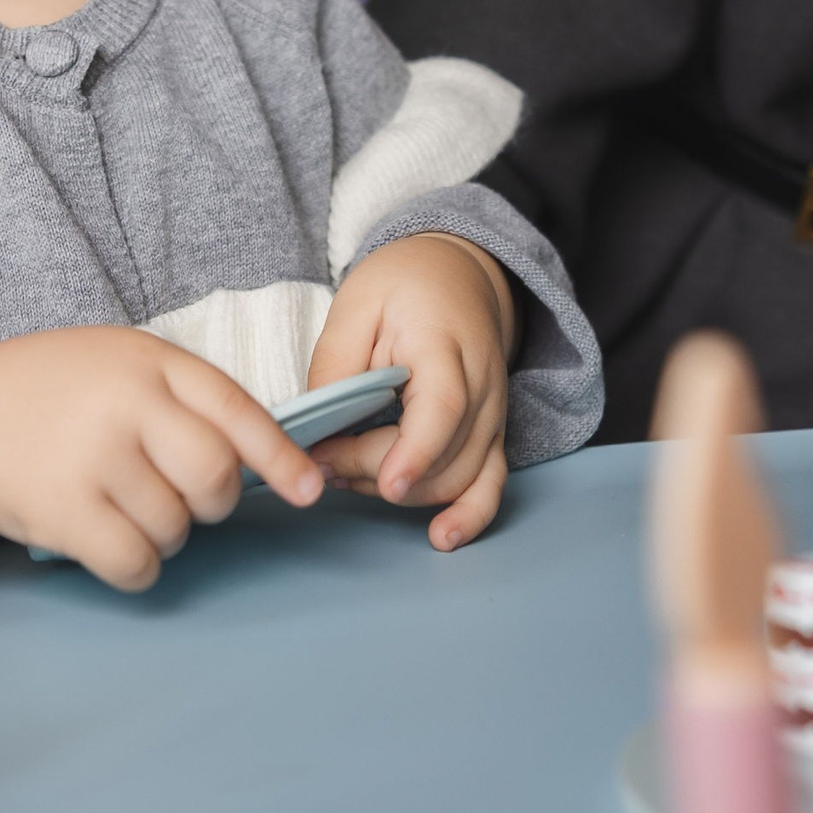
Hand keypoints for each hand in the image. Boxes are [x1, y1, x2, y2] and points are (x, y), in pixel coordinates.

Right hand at [0, 330, 321, 592]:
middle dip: (211, 500)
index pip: (236, 410)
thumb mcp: (120, 361)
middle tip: (181, 494)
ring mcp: (93, 459)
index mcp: (148, 360)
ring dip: (165, 533)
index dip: (281, 457)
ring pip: (177, 528)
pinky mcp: (62, 512)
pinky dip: (137, 566)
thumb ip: (181, 395)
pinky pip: (137, 563)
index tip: (309, 491)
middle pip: (215, 478)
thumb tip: (260, 459)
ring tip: (123, 505)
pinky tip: (111, 541)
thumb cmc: (51, 391)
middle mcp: (125, 405)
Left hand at [306, 232, 516, 550]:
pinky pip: (490, 484)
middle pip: (442, 454)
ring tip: (346, 475)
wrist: (457, 275)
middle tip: (321, 459)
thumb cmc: (402, 286)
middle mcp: (482, 385)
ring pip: (457, 478)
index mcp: (446, 344)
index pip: (445, 406)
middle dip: (375, 471)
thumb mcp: (355, 304)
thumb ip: (337, 365)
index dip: (417, 451)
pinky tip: (443, 538)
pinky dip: (470, 515)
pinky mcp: (492, 434)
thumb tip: (320, 429)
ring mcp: (492, 415)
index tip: (387, 482)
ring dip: (399, 492)